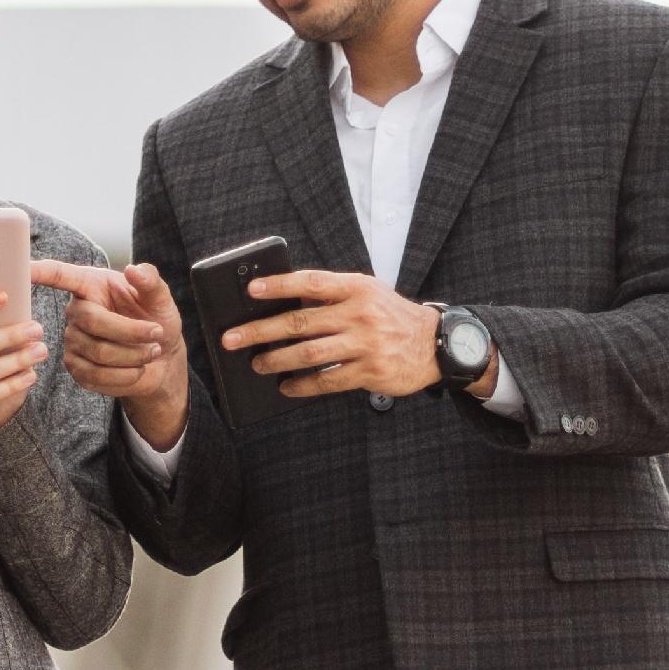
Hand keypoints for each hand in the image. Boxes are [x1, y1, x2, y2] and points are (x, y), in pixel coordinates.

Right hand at [41, 258, 187, 448]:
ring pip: (100, 353)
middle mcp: (76, 311)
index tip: (25, 268)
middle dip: (132, 331)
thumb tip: (134, 270)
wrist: (162, 359)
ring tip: (151, 351)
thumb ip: (150, 282)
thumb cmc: (156, 319)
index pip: (62, 276)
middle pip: (94, 322)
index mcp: (91, 285)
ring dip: (135, 355)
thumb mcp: (160, 298)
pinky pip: (98, 376)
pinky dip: (127, 375)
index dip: (42, 272)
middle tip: (157, 334)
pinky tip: (138, 368)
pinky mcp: (77, 369)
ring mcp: (73, 342)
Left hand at [222, 269, 439, 400]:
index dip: (280, 285)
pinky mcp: (370, 372)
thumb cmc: (391, 316)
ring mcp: (365, 344)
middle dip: (260, 331)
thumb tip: (284, 303)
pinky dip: (302, 386)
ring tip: (257, 364)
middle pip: (300, 322)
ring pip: (309, 354)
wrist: (435, 344)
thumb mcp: (368, 292)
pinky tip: (286, 387)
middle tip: (233, 338)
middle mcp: (360, 314)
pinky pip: (327, 381)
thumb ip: (333, 295)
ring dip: (276, 361)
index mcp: (356, 288)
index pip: (311, 282)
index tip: (251, 290)